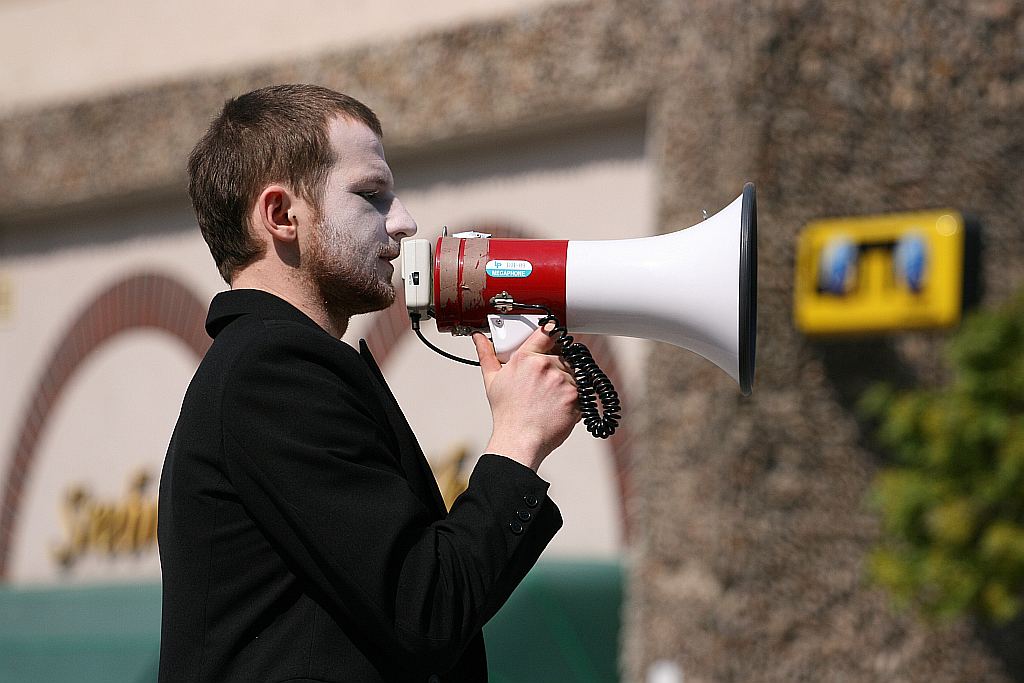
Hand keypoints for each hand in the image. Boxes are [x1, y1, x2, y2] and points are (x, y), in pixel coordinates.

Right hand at [473, 324, 580, 470]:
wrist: (520, 440)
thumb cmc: (507, 414)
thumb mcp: (492, 381)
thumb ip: (487, 355)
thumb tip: (479, 339)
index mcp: (525, 357)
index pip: (546, 332)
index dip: (552, 333)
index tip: (555, 336)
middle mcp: (545, 365)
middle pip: (561, 356)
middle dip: (556, 368)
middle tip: (545, 385)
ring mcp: (562, 380)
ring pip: (572, 374)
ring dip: (566, 383)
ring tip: (549, 399)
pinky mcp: (575, 396)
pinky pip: (581, 391)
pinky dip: (574, 398)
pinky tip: (558, 407)